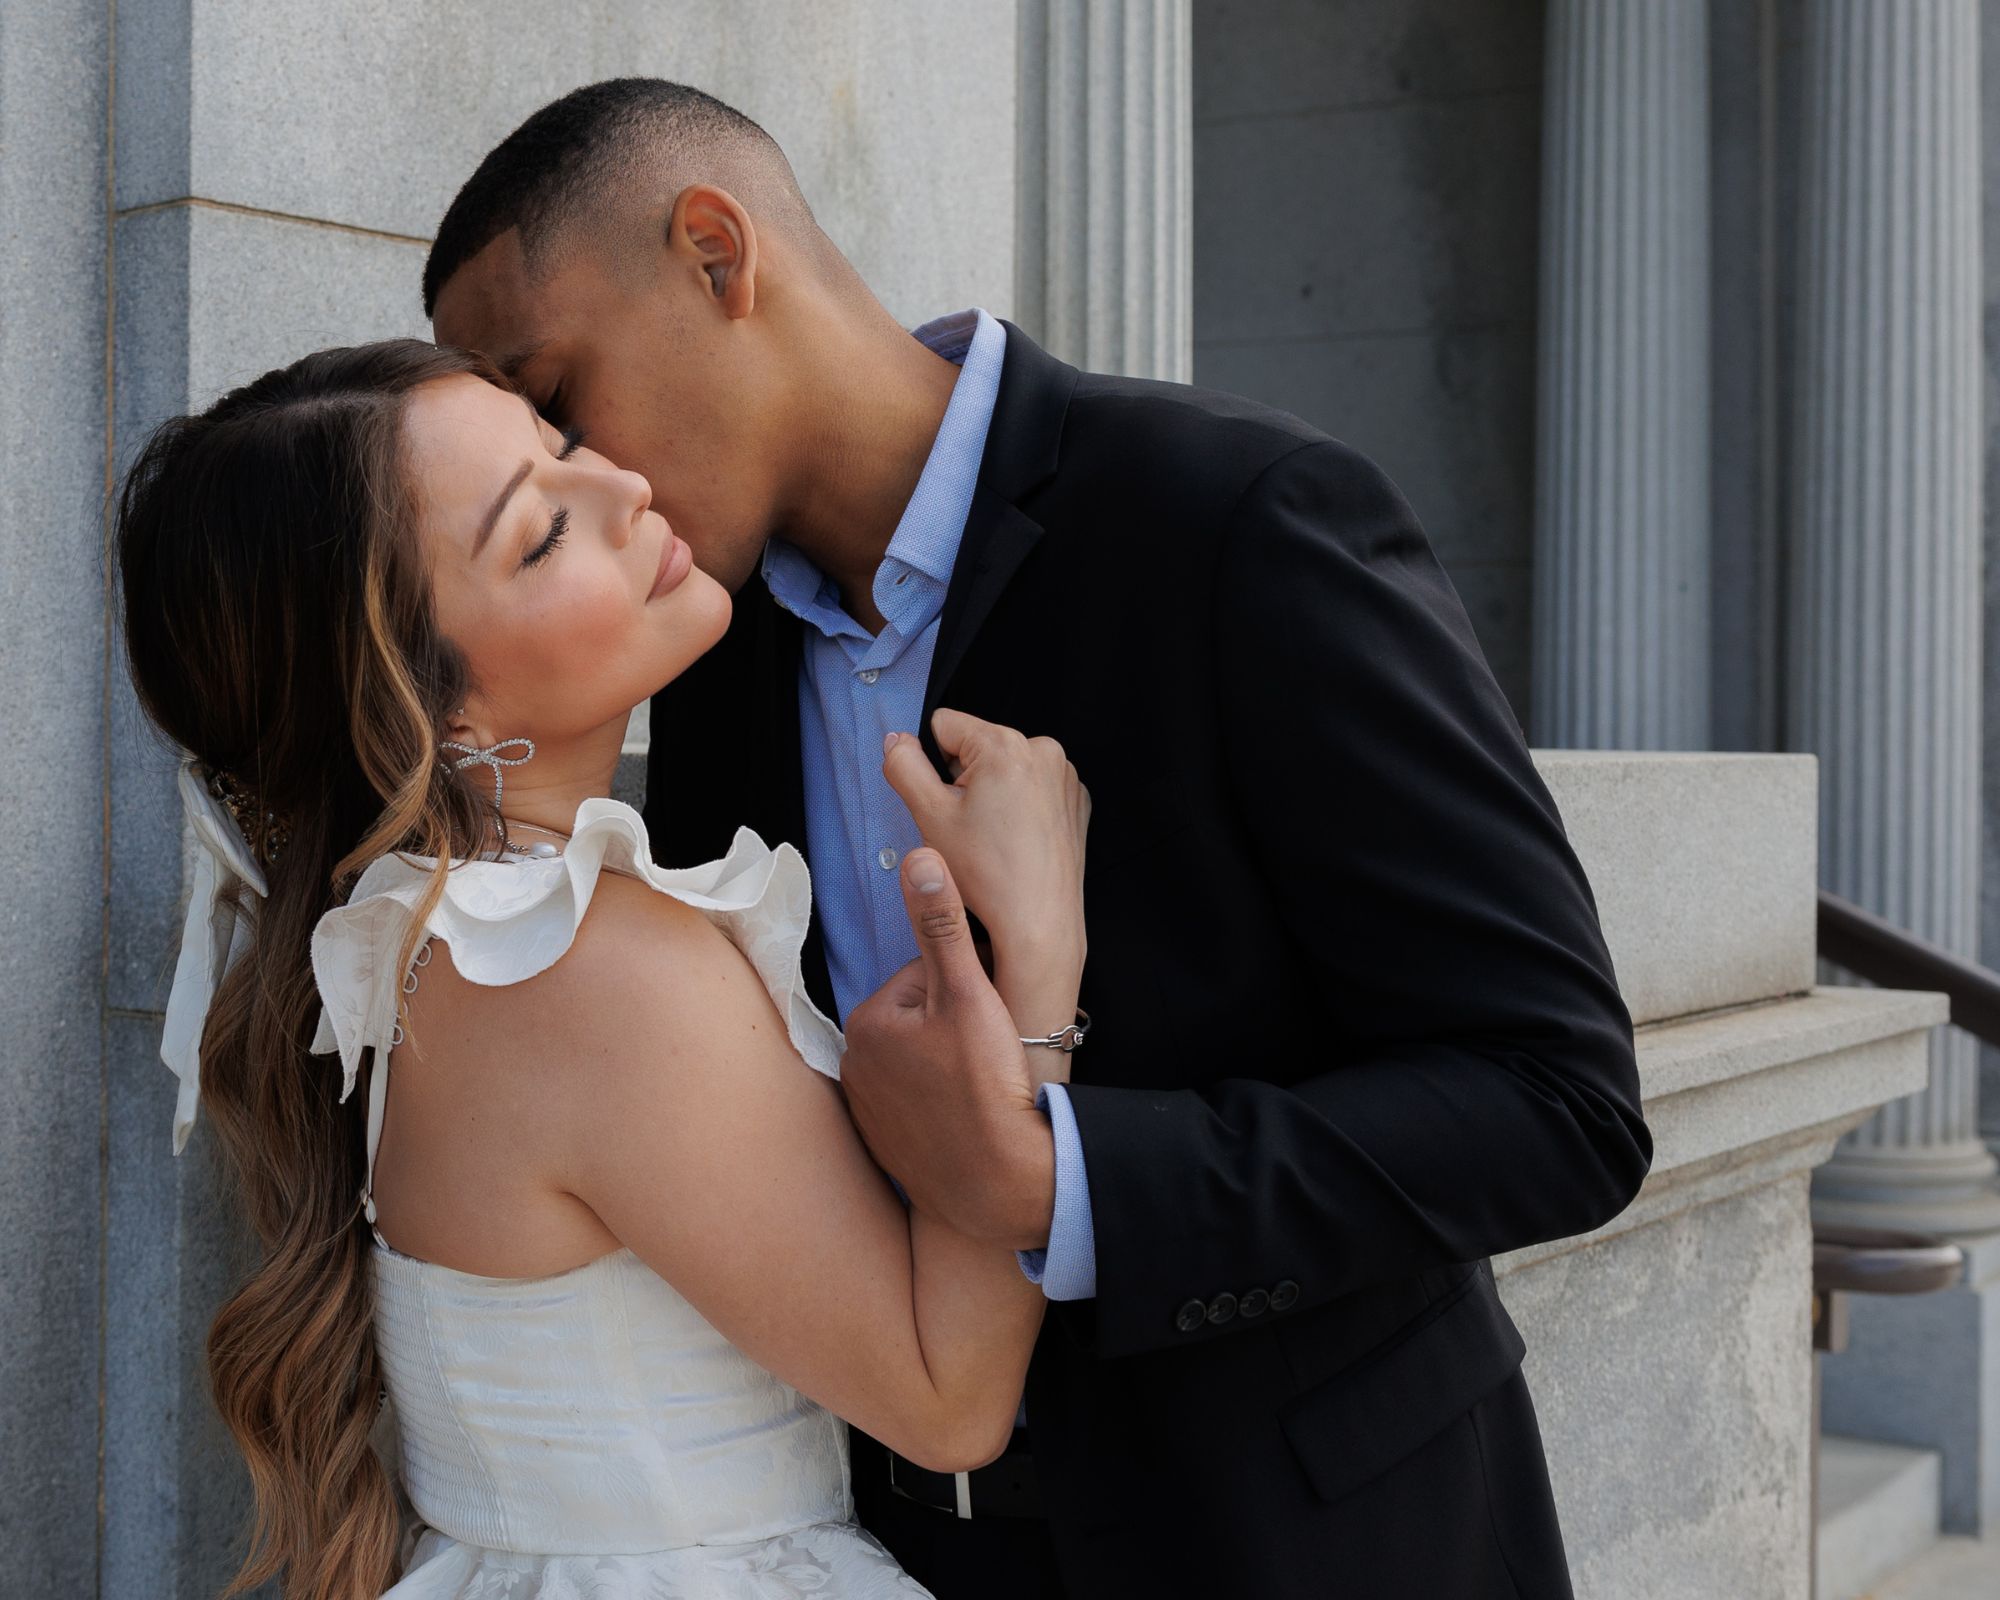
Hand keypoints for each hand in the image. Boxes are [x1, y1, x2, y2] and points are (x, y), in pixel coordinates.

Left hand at [842, 847, 1058, 1249]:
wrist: (997, 1184)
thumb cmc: (983, 1087)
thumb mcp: (969, 993)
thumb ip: (942, 924)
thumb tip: (919, 857)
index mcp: (867, 1021)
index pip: (926, 975)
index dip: (968, 988)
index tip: (989, 1020)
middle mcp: (854, 1065)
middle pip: (921, 1018)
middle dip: (956, 1026)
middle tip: (989, 1056)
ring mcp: (867, 1111)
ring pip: (921, 1061)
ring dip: (950, 1065)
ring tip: (981, 1088)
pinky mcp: (886, 1147)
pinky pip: (918, 1104)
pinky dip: (942, 1105)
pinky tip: (968, 1116)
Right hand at [882, 710, 1089, 1022]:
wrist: (1038, 924)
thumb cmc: (987, 876)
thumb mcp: (929, 816)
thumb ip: (903, 765)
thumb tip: (897, 740)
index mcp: (1005, 745)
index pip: (944, 725)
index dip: (933, 765)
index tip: (948, 805)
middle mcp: (1044, 750)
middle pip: (977, 747)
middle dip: (966, 780)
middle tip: (972, 828)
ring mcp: (1065, 776)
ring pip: (1005, 768)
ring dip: (994, 793)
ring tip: (996, 838)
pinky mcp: (1076, 800)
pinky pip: (1033, 787)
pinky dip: (1021, 806)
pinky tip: (1017, 841)